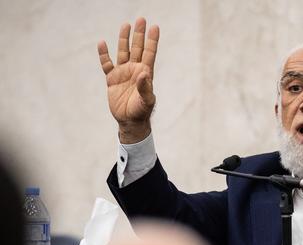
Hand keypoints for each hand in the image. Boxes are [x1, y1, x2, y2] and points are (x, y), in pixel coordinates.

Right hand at [98, 18, 158, 143]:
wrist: (129, 121)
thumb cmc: (141, 111)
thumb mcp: (146, 101)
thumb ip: (145, 87)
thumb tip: (144, 74)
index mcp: (145, 73)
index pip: (149, 53)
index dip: (152, 40)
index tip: (155, 27)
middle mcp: (134, 70)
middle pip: (137, 48)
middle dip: (139, 34)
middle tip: (141, 19)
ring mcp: (123, 73)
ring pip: (123, 52)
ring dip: (124, 39)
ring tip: (126, 25)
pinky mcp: (112, 79)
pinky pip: (107, 64)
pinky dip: (104, 54)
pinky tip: (102, 43)